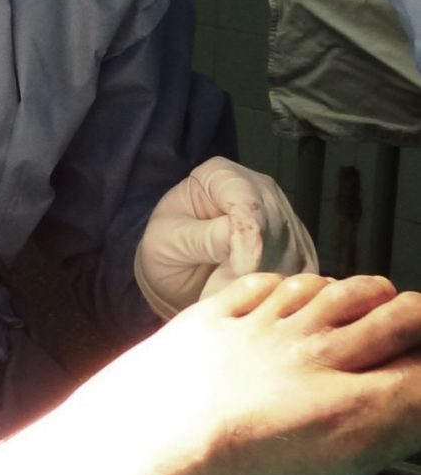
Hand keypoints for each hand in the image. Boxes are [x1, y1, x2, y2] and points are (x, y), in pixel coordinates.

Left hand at [134, 156, 317, 318]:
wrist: (179, 273)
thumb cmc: (169, 248)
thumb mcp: (172, 240)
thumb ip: (207, 237)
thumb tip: (245, 239)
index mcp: (221, 175)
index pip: (248, 203)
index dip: (248, 240)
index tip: (240, 270)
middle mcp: (260, 188)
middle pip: (276, 228)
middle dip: (257, 265)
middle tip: (234, 291)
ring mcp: (283, 215)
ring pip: (295, 252)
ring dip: (268, 281)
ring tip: (237, 295)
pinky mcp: (299, 247)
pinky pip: (305, 270)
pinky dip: (284, 289)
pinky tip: (259, 298)